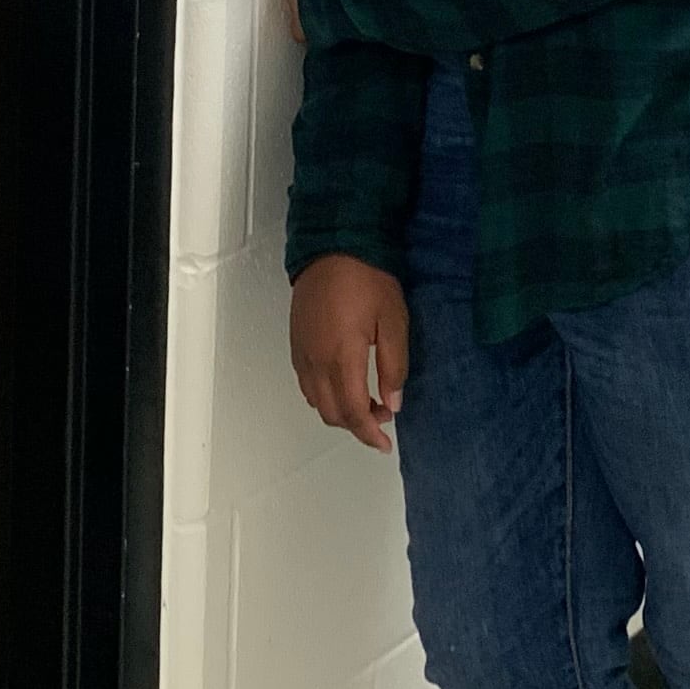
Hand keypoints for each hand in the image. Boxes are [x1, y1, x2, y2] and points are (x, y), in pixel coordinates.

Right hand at [288, 255, 408, 450]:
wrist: (332, 244)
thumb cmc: (368, 278)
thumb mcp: (394, 320)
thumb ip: (394, 365)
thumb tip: (392, 403)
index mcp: (342, 357)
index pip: (354, 412)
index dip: (370, 434)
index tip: (385, 444)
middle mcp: (316, 361)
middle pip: (332, 414)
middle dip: (358, 425)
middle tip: (383, 412)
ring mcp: (302, 353)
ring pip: (316, 402)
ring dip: (340, 411)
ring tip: (366, 399)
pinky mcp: (295, 343)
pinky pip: (306, 384)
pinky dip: (323, 396)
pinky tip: (342, 383)